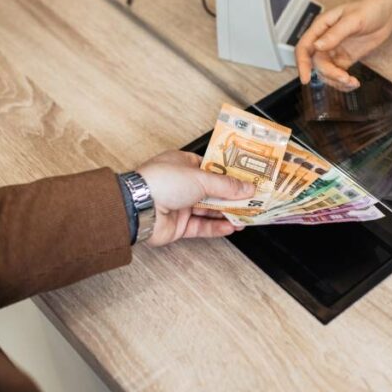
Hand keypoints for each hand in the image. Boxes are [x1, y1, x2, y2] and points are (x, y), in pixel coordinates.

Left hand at [136, 150, 253, 246]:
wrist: (138, 208)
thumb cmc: (161, 182)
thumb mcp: (201, 178)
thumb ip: (226, 185)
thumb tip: (246, 187)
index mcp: (183, 164)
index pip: (212, 168)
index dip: (231, 174)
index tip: (248, 179)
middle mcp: (181, 184)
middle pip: (213, 191)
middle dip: (233, 197)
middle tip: (253, 200)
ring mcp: (180, 205)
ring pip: (209, 210)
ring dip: (228, 213)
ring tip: (247, 216)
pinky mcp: (179, 225)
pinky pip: (202, 227)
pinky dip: (216, 227)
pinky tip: (230, 227)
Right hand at [296, 0, 391, 90]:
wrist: (387, 13)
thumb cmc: (370, 9)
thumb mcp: (353, 20)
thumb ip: (335, 34)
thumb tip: (317, 46)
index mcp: (321, 27)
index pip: (304, 47)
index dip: (302, 63)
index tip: (306, 79)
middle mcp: (324, 40)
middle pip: (316, 63)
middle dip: (329, 73)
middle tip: (344, 78)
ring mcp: (334, 50)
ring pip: (326, 72)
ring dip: (336, 81)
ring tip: (352, 82)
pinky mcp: (345, 59)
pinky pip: (338, 74)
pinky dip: (343, 82)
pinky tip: (354, 83)